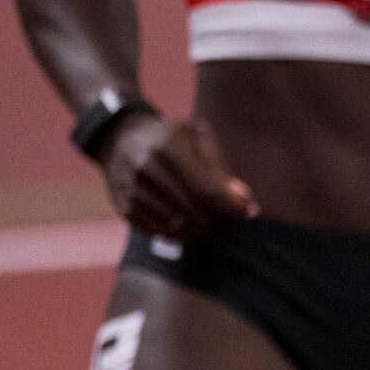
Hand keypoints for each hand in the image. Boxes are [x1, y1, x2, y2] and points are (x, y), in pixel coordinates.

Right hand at [102, 113, 256, 241]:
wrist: (120, 138)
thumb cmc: (171, 139)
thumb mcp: (197, 137)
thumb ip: (220, 167)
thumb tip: (242, 199)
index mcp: (170, 146)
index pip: (210, 190)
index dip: (234, 206)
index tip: (249, 210)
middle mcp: (147, 167)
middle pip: (195, 212)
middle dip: (214, 217)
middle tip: (218, 211)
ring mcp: (132, 188)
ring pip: (178, 227)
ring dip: (196, 227)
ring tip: (201, 215)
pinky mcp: (124, 207)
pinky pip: (159, 232)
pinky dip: (176, 231)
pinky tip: (180, 219)